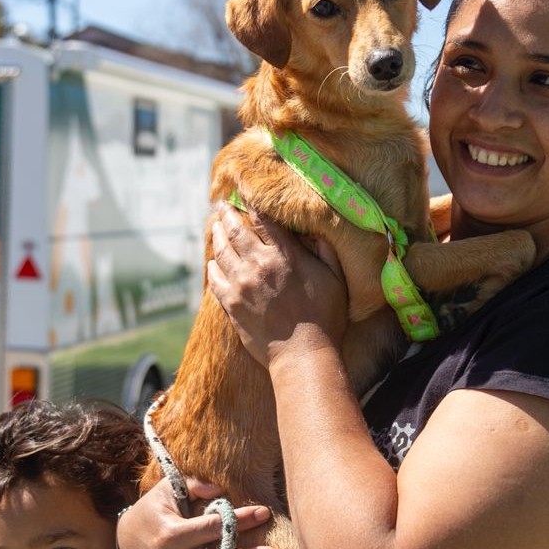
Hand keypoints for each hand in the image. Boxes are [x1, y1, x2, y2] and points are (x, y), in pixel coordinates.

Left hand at [207, 205, 347, 368]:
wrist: (303, 355)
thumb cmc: (327, 318)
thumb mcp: (335, 279)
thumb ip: (324, 250)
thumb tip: (313, 230)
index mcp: (285, 255)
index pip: (264, 219)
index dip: (253, 203)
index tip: (245, 193)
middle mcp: (259, 265)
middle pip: (236, 230)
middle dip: (227, 214)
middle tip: (221, 205)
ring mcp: (241, 285)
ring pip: (221, 251)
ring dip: (217, 235)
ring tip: (215, 226)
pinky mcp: (231, 305)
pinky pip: (214, 279)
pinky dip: (212, 266)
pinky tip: (212, 261)